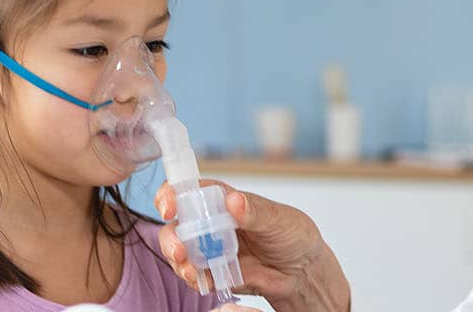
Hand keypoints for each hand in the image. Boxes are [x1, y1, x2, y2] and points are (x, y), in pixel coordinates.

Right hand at [156, 180, 350, 311]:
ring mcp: (210, 249)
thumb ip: (254, 212)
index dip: (172, 195)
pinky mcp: (214, 272)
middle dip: (171, 238)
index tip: (169, 206)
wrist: (303, 272)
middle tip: (179, 250)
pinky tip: (203, 281)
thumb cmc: (293, 235)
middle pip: (177, 225)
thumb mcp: (277, 219)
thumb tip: (234, 201)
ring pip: (180, 251)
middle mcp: (211, 223)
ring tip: (191, 271)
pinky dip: (194, 279)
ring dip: (179, 261)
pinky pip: (195, 276)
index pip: (190, 191)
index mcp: (223, 200)